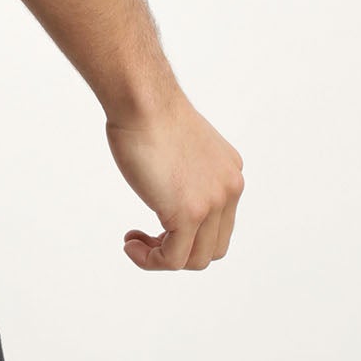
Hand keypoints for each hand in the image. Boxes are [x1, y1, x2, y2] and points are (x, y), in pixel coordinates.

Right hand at [106, 92, 243, 269]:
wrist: (143, 99)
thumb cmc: (148, 111)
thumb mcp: (180, 147)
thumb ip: (186, 171)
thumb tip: (170, 189)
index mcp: (229, 174)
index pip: (219, 224)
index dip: (188, 233)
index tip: (157, 224)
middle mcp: (229, 190)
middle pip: (213, 247)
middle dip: (178, 249)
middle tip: (145, 237)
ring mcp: (212, 203)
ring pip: (195, 259)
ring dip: (161, 258)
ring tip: (135, 244)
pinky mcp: (188, 213)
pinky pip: (174, 258)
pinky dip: (150, 260)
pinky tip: (131, 244)